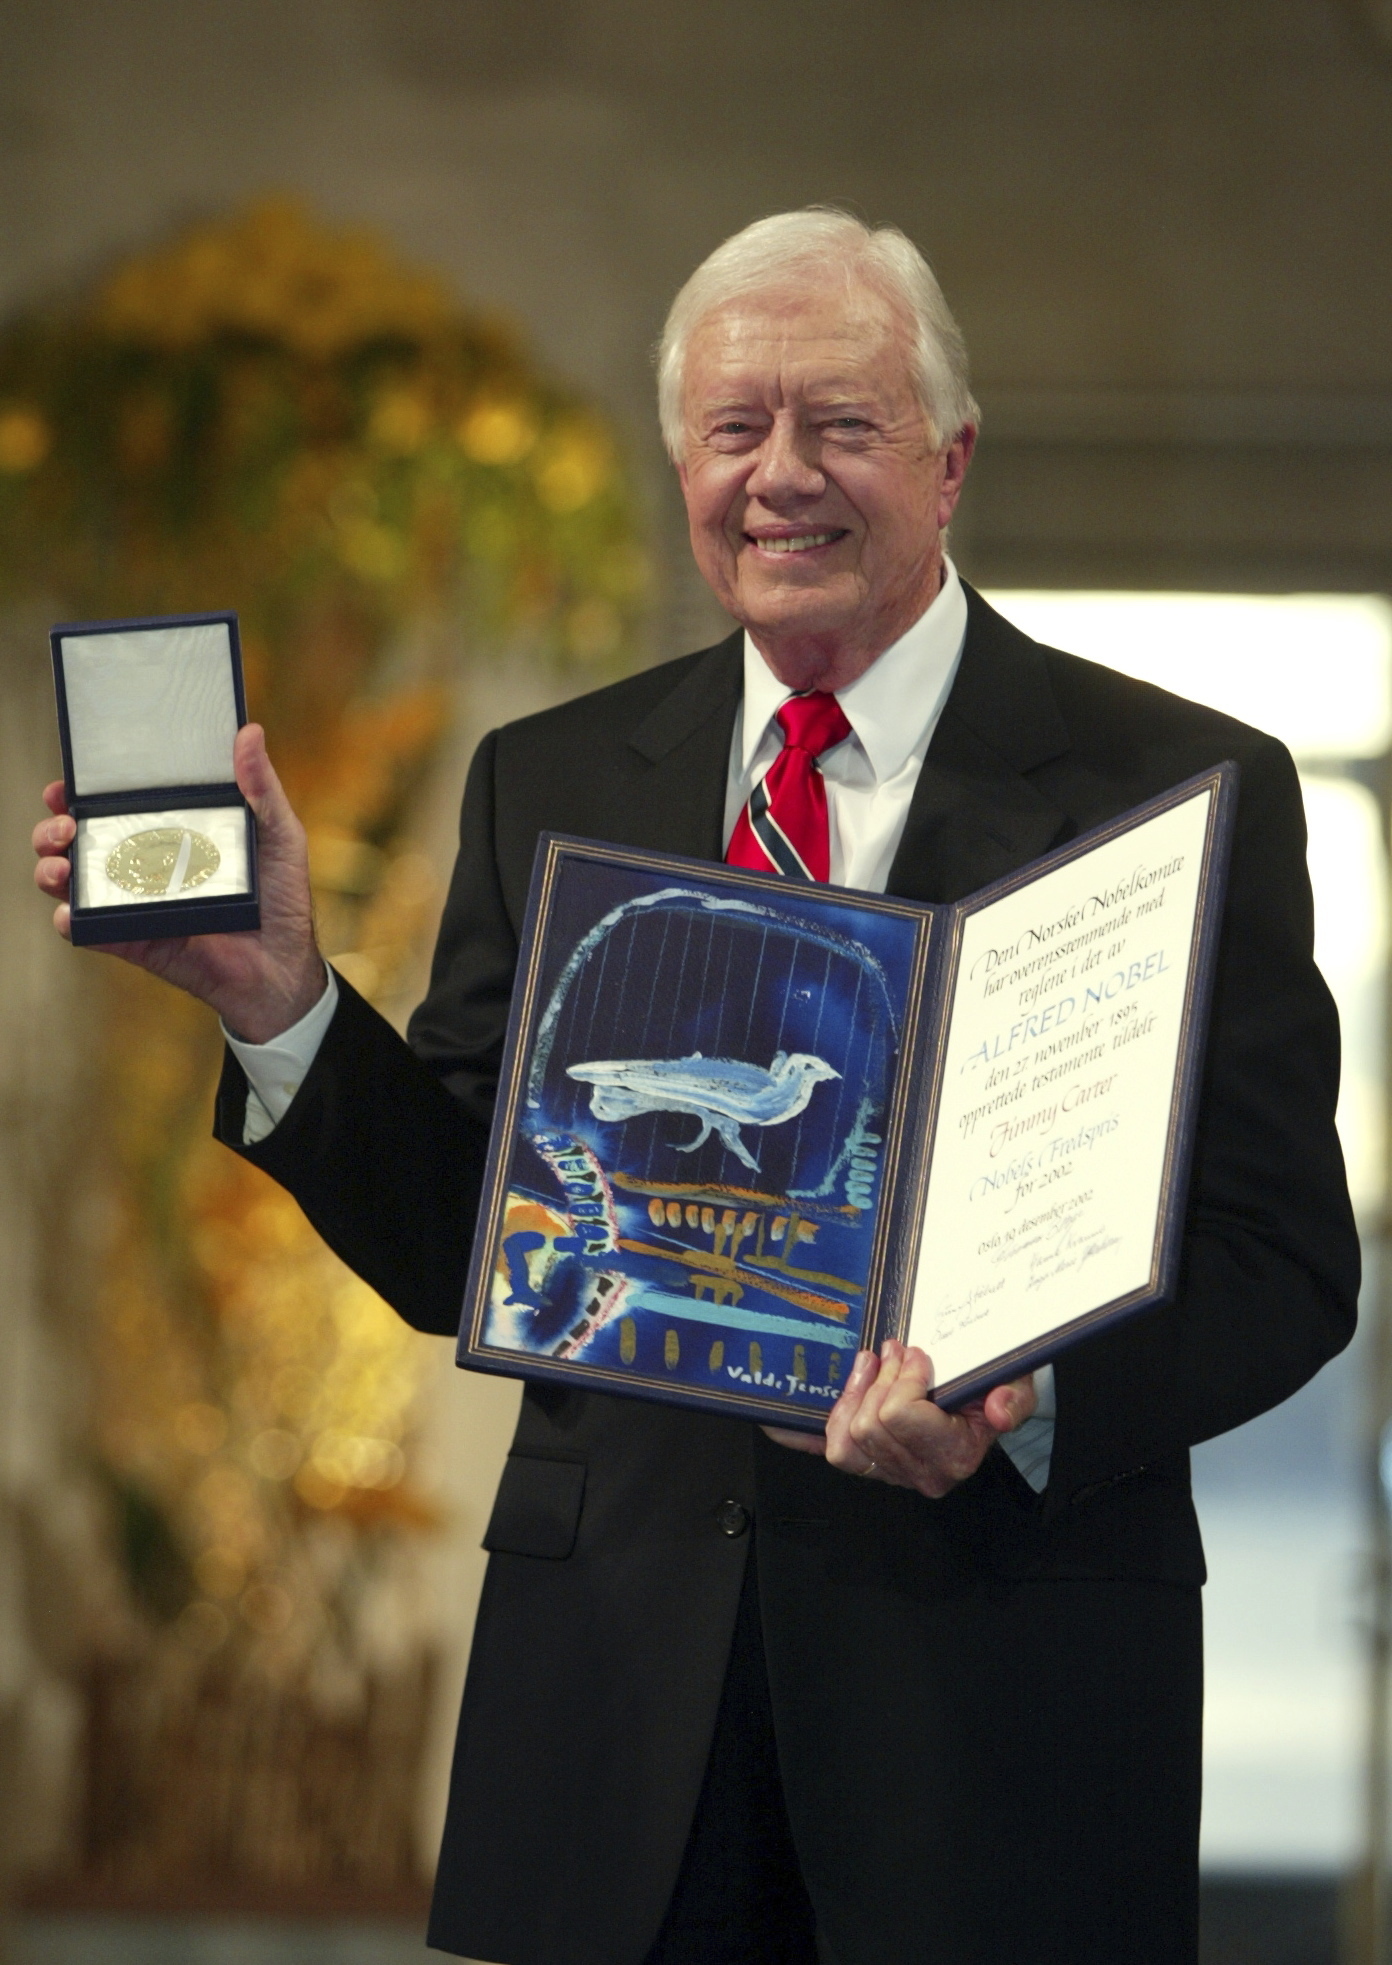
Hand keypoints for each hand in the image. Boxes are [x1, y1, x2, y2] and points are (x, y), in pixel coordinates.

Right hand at [33, 723, 325, 1042]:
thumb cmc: (282, 896)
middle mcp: (144, 863)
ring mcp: (135, 902)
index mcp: (170, 830)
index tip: (68, 783)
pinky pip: (89, 930)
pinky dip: (71, 920)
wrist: (284, 965)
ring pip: (72, 880)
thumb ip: (262, 788)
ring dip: (51, 868)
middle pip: (79, 839)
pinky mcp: (134, 939)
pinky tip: (71, 911)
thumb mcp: (279, 834)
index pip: (115, 804)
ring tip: (62, 865)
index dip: (83, 791)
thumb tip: (250, 733)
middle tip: (67, 825)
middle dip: (55, 827)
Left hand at [762, 1340, 1036, 1498]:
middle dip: (880, 1379)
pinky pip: (828, 1451)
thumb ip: (1014, 1397)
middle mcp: (922, 1474)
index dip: (903, 1378)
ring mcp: (891, 1472)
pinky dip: (804, 1434)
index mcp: (955, 1456)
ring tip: (870, 1363)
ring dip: (855, 1393)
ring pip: (846, 1440)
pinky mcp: (869, 1463)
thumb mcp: (1018, 1382)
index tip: (917, 1355)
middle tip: (894, 1350)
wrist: (990, 1396)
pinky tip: (778, 1421)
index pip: (901, 1417)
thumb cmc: (997, 1385)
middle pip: (870, 1425)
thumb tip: (1000, 1411)